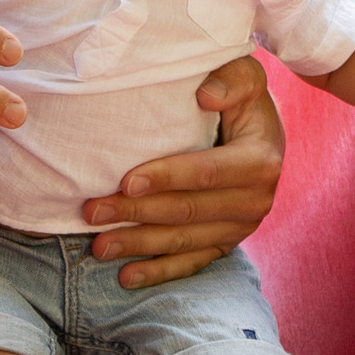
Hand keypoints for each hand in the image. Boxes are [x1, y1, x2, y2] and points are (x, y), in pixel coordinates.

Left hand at [80, 52, 286, 290]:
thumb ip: (233, 78)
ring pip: (184, 242)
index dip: (165, 178)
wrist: (263, 134)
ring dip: (138, 246)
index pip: (205, 173)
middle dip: (135, 214)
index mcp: (260, 161)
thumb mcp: (247, 76)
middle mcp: (255, 201)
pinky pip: (192, 263)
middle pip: (186, 212)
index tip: (125, 181)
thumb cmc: (242, 98)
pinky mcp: (227, 243)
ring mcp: (241, 228)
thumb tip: (206, 95)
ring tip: (98, 246)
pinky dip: (159, 272)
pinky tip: (126, 278)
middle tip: (91, 212)